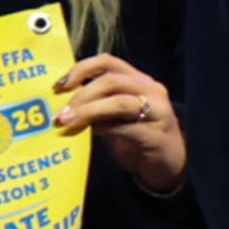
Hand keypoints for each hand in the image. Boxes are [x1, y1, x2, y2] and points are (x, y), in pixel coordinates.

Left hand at [55, 53, 187, 192]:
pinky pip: (126, 128)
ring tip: (68, 123)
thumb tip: (64, 105)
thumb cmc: (138, 140)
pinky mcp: (157, 135)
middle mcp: (152, 90)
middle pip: (111, 81)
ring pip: (119, 102)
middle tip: (61, 113)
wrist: (169, 166)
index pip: (108, 62)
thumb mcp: (115, 118)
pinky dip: (104, 130)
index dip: (82, 69)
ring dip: (89, 111)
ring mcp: (158, 111)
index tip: (60, 86)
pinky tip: (91, 135)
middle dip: (82, 95)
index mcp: (139, 80)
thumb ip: (97, 107)